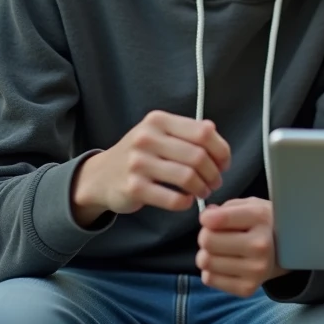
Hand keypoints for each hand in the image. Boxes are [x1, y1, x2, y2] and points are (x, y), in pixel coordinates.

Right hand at [72, 111, 229, 224]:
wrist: (100, 176)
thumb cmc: (139, 154)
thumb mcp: (158, 133)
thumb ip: (186, 131)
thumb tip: (213, 131)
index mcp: (158, 121)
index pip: (204, 132)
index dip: (221, 150)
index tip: (224, 164)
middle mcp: (147, 138)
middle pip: (199, 156)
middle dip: (214, 173)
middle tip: (215, 182)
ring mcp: (138, 163)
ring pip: (188, 177)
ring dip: (203, 188)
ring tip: (203, 192)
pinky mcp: (133, 188)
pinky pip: (173, 199)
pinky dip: (186, 203)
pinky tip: (186, 201)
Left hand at [197, 197, 287, 295]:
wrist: (286, 251)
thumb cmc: (262, 225)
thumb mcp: (251, 206)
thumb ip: (227, 208)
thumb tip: (206, 217)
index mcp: (260, 219)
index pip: (216, 219)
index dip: (206, 218)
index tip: (210, 219)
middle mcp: (260, 245)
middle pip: (207, 241)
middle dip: (206, 236)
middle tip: (217, 236)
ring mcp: (255, 270)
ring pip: (205, 262)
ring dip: (207, 255)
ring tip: (221, 251)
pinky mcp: (248, 288)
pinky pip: (209, 279)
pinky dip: (212, 271)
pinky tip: (226, 265)